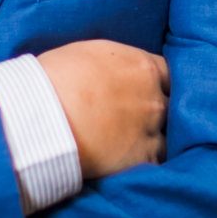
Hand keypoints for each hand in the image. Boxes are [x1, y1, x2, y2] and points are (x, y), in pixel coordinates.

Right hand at [35, 40, 168, 178]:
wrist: (42, 115)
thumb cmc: (55, 78)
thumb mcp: (90, 54)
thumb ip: (114, 64)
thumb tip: (113, 72)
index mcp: (143, 66)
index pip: (170, 73)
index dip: (160, 84)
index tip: (151, 91)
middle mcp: (154, 96)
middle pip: (174, 104)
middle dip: (161, 111)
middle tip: (143, 119)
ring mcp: (151, 128)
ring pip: (171, 134)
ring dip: (159, 138)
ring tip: (139, 144)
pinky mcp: (142, 157)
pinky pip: (159, 161)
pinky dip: (151, 162)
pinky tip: (138, 163)